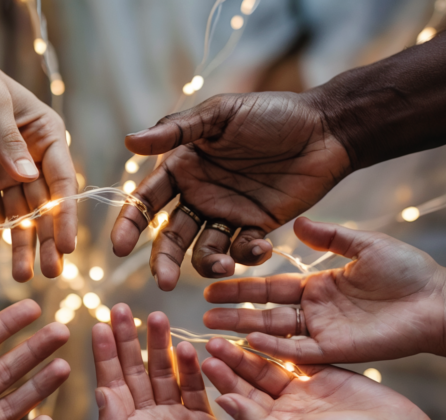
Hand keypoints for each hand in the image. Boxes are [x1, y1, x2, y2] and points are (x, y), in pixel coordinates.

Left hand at [92, 304, 258, 419]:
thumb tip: (99, 391)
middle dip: (129, 339)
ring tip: (158, 316)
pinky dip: (190, 368)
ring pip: (165, 374)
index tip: (100, 324)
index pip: (111, 382)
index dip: (105, 353)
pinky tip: (187, 347)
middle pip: (135, 371)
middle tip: (123, 307)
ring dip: (160, 346)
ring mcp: (176, 419)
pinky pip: (194, 388)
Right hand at [112, 92, 350, 290]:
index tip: (119, 248)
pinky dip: (246, 255)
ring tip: (223, 264)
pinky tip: (260, 245)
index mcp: (183, 167)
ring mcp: (227, 213)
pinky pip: (241, 250)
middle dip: (163, 260)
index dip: (130, 224)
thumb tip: (129, 141)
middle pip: (170, 236)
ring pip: (203, 251)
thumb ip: (177, 130)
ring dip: (207, 264)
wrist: (326, 129)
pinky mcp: (257, 227)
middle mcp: (199, 194)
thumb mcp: (221, 114)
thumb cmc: (272, 112)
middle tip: (163, 281)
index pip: (147, 201)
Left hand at [202, 337, 436, 419]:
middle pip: (251, 380)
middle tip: (211, 340)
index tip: (205, 361)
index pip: (241, 401)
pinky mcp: (324, 373)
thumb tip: (224, 403)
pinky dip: (280, 342)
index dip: (224, 382)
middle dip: (232, 361)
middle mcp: (284, 409)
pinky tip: (262, 326)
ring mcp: (304, 390)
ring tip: (228, 331)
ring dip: (250, 350)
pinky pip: (296, 354)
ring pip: (269, 364)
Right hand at [204, 218, 445, 363]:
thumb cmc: (407, 271)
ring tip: (212, 331)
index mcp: (317, 286)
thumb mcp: (364, 246)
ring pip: (275, 334)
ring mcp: (323, 333)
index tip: (210, 286)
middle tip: (201, 313)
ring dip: (244, 332)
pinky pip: (299, 351)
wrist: (439, 301)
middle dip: (232, 312)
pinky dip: (275, 348)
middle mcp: (314, 312)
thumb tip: (299, 221)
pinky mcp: (336, 351)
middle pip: (264, 312)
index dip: (241, 287)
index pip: (269, 287)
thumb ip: (330, 237)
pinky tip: (251, 342)